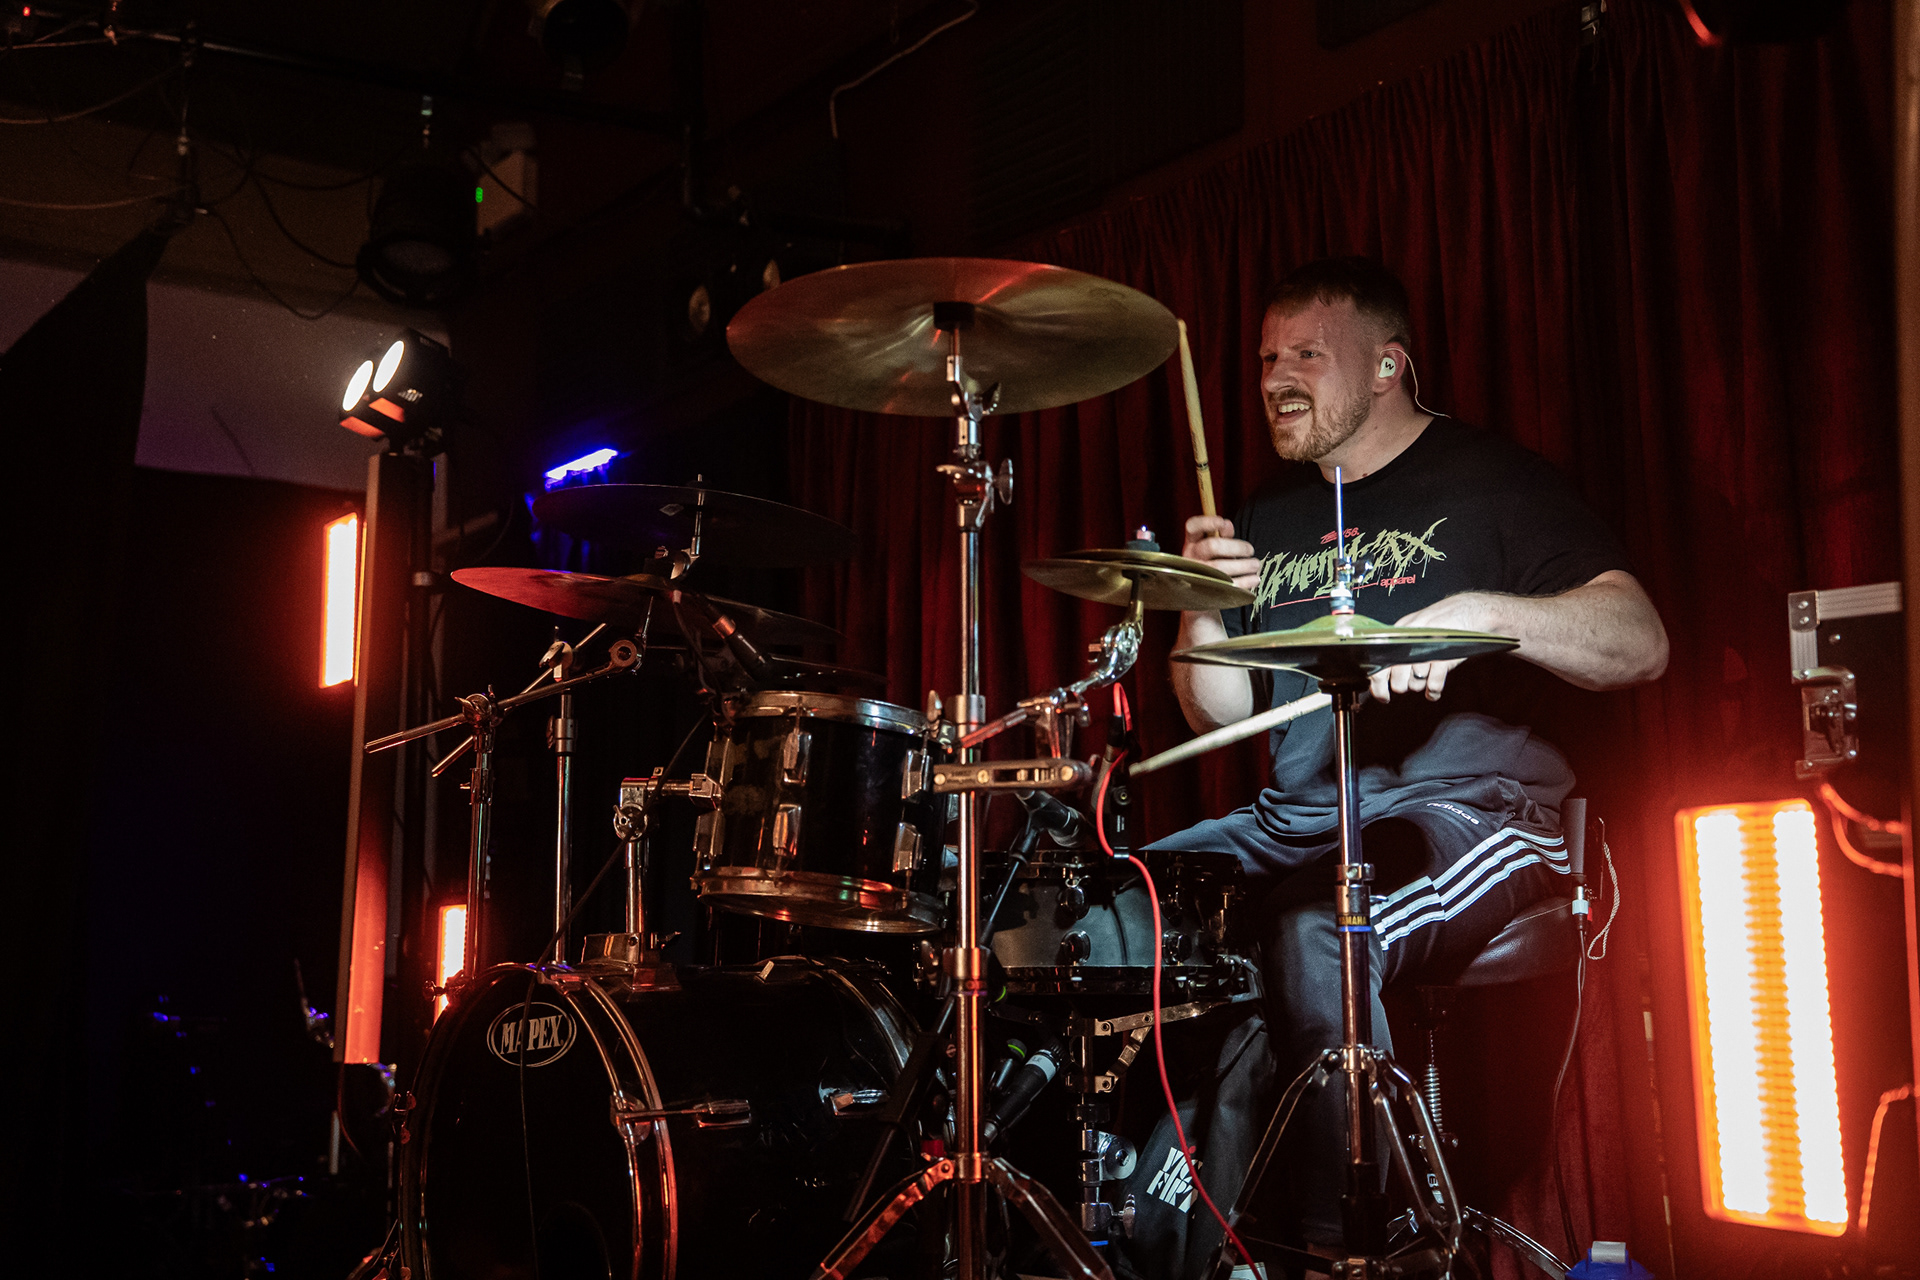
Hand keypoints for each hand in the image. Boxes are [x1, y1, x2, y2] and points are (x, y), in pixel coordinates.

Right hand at [1182, 515, 1259, 590]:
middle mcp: (1191, 557)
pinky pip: (1226, 585)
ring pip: (1220, 567)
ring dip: (1243, 565)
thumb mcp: (1216, 546)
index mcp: (1192, 542)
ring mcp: (1197, 574)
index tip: (1222, 521)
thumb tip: (1227, 525)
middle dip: (1236, 547)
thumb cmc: (1214, 561)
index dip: (1206, 523)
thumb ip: (1222, 535)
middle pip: (1212, 546)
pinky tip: (1254, 579)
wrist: (1205, 591)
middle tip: (1250, 550)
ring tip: (1255, 564)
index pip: (1193, 527)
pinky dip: (1244, 582)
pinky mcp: (1207, 590)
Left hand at [1367, 592, 1498, 702]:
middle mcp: (1409, 643)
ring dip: (1421, 684)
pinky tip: (1433, 692)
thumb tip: (1384, 673)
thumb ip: (1398, 645)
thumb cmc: (1439, 622)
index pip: (1380, 666)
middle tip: (1410, 682)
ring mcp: (1426, 651)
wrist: (1468, 612)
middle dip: (1403, 686)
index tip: (1383, 698)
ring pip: (1415, 683)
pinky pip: (1434, 685)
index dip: (1378, 686)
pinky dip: (1433, 691)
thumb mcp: (1413, 627)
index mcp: (1398, 635)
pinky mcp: (1443, 659)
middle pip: (1398, 680)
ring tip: (1427, 674)